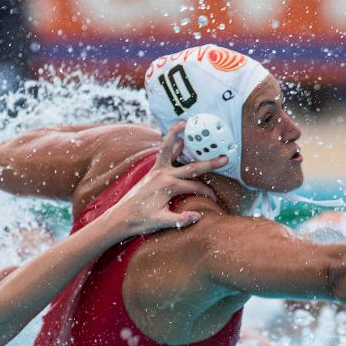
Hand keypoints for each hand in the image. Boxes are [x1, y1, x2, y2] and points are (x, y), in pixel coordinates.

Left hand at [104, 121, 227, 236]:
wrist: (121, 217)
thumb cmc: (140, 221)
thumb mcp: (161, 222)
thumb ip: (180, 220)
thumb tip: (198, 216)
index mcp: (168, 187)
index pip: (195, 187)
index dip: (207, 193)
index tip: (215, 199)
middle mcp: (163, 174)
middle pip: (192, 167)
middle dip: (210, 163)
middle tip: (225, 158)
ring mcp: (157, 170)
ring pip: (170, 149)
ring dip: (178, 135)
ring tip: (186, 122)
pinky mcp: (152, 171)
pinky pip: (163, 153)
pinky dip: (169, 143)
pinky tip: (177, 137)